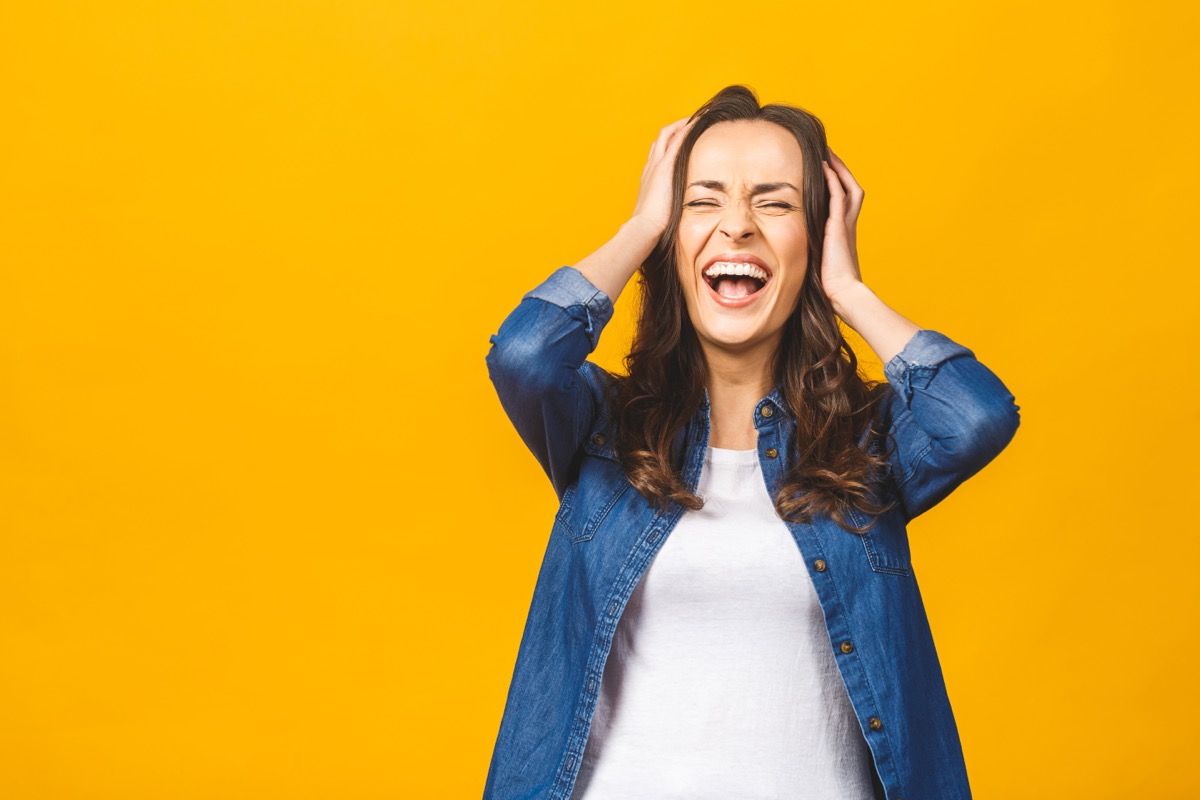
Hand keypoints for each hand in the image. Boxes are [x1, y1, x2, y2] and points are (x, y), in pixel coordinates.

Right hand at [630, 116, 696, 234]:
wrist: (644, 227)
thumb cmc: (650, 227)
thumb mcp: (657, 215)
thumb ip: (663, 212)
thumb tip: (668, 223)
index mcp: (649, 178)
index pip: (659, 153)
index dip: (670, 144)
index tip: (683, 139)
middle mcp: (651, 167)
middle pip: (661, 139)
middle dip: (676, 128)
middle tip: (692, 123)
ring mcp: (657, 164)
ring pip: (667, 134)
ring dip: (682, 125)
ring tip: (698, 119)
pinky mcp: (666, 165)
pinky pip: (678, 139)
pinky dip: (688, 128)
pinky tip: (700, 122)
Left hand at [820, 149, 865, 306]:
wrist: (841, 293)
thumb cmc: (827, 284)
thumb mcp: (816, 261)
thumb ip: (810, 249)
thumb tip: (788, 249)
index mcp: (843, 231)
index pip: (844, 200)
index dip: (837, 184)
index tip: (824, 170)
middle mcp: (847, 224)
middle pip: (851, 188)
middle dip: (841, 170)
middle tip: (828, 154)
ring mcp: (846, 224)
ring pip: (848, 187)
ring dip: (838, 169)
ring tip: (827, 153)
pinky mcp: (839, 226)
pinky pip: (839, 196)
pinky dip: (833, 180)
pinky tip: (824, 167)